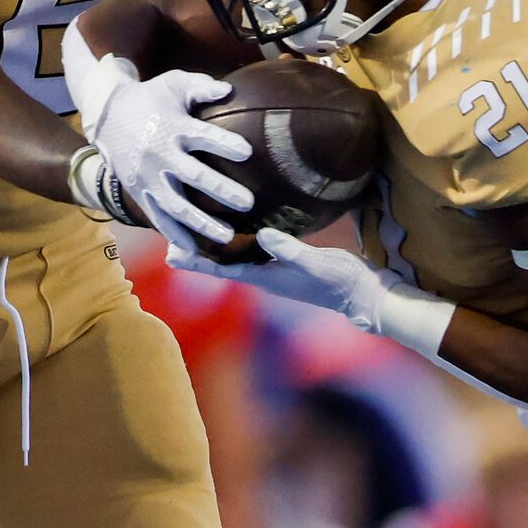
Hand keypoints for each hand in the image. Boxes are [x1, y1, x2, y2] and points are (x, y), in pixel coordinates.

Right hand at [89, 69, 253, 248]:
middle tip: (248, 203)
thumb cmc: (150, 98)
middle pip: (195, 176)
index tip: (247, 152)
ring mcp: (148, 178)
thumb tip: (229, 90)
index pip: (203, 136)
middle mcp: (160, 155)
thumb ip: (202, 86)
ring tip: (227, 237)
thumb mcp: (173, 84)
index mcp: (173, 127)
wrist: (106, 115)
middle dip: (222, 190)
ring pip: (177, 205)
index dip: (224, 144)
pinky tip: (192, 251)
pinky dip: (173, 234)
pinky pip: (157, 217)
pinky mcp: (139, 192)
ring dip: (202, 223)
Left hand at [168, 227, 395, 329]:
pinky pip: (252, 252)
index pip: (223, 269)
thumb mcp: (315, 263)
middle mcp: (264, 274)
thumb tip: (264, 236)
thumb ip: (290, 250)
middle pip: (222, 265)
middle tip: (167, 246)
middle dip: (197, 256)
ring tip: (190, 239)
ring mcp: (274, 269)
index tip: (172, 255)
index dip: (198, 262)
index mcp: (265, 277)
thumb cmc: (339, 280)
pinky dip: (235, 244)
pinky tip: (232, 234)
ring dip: (212, 250)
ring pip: (234, 259)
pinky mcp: (284, 261)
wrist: (360, 293)